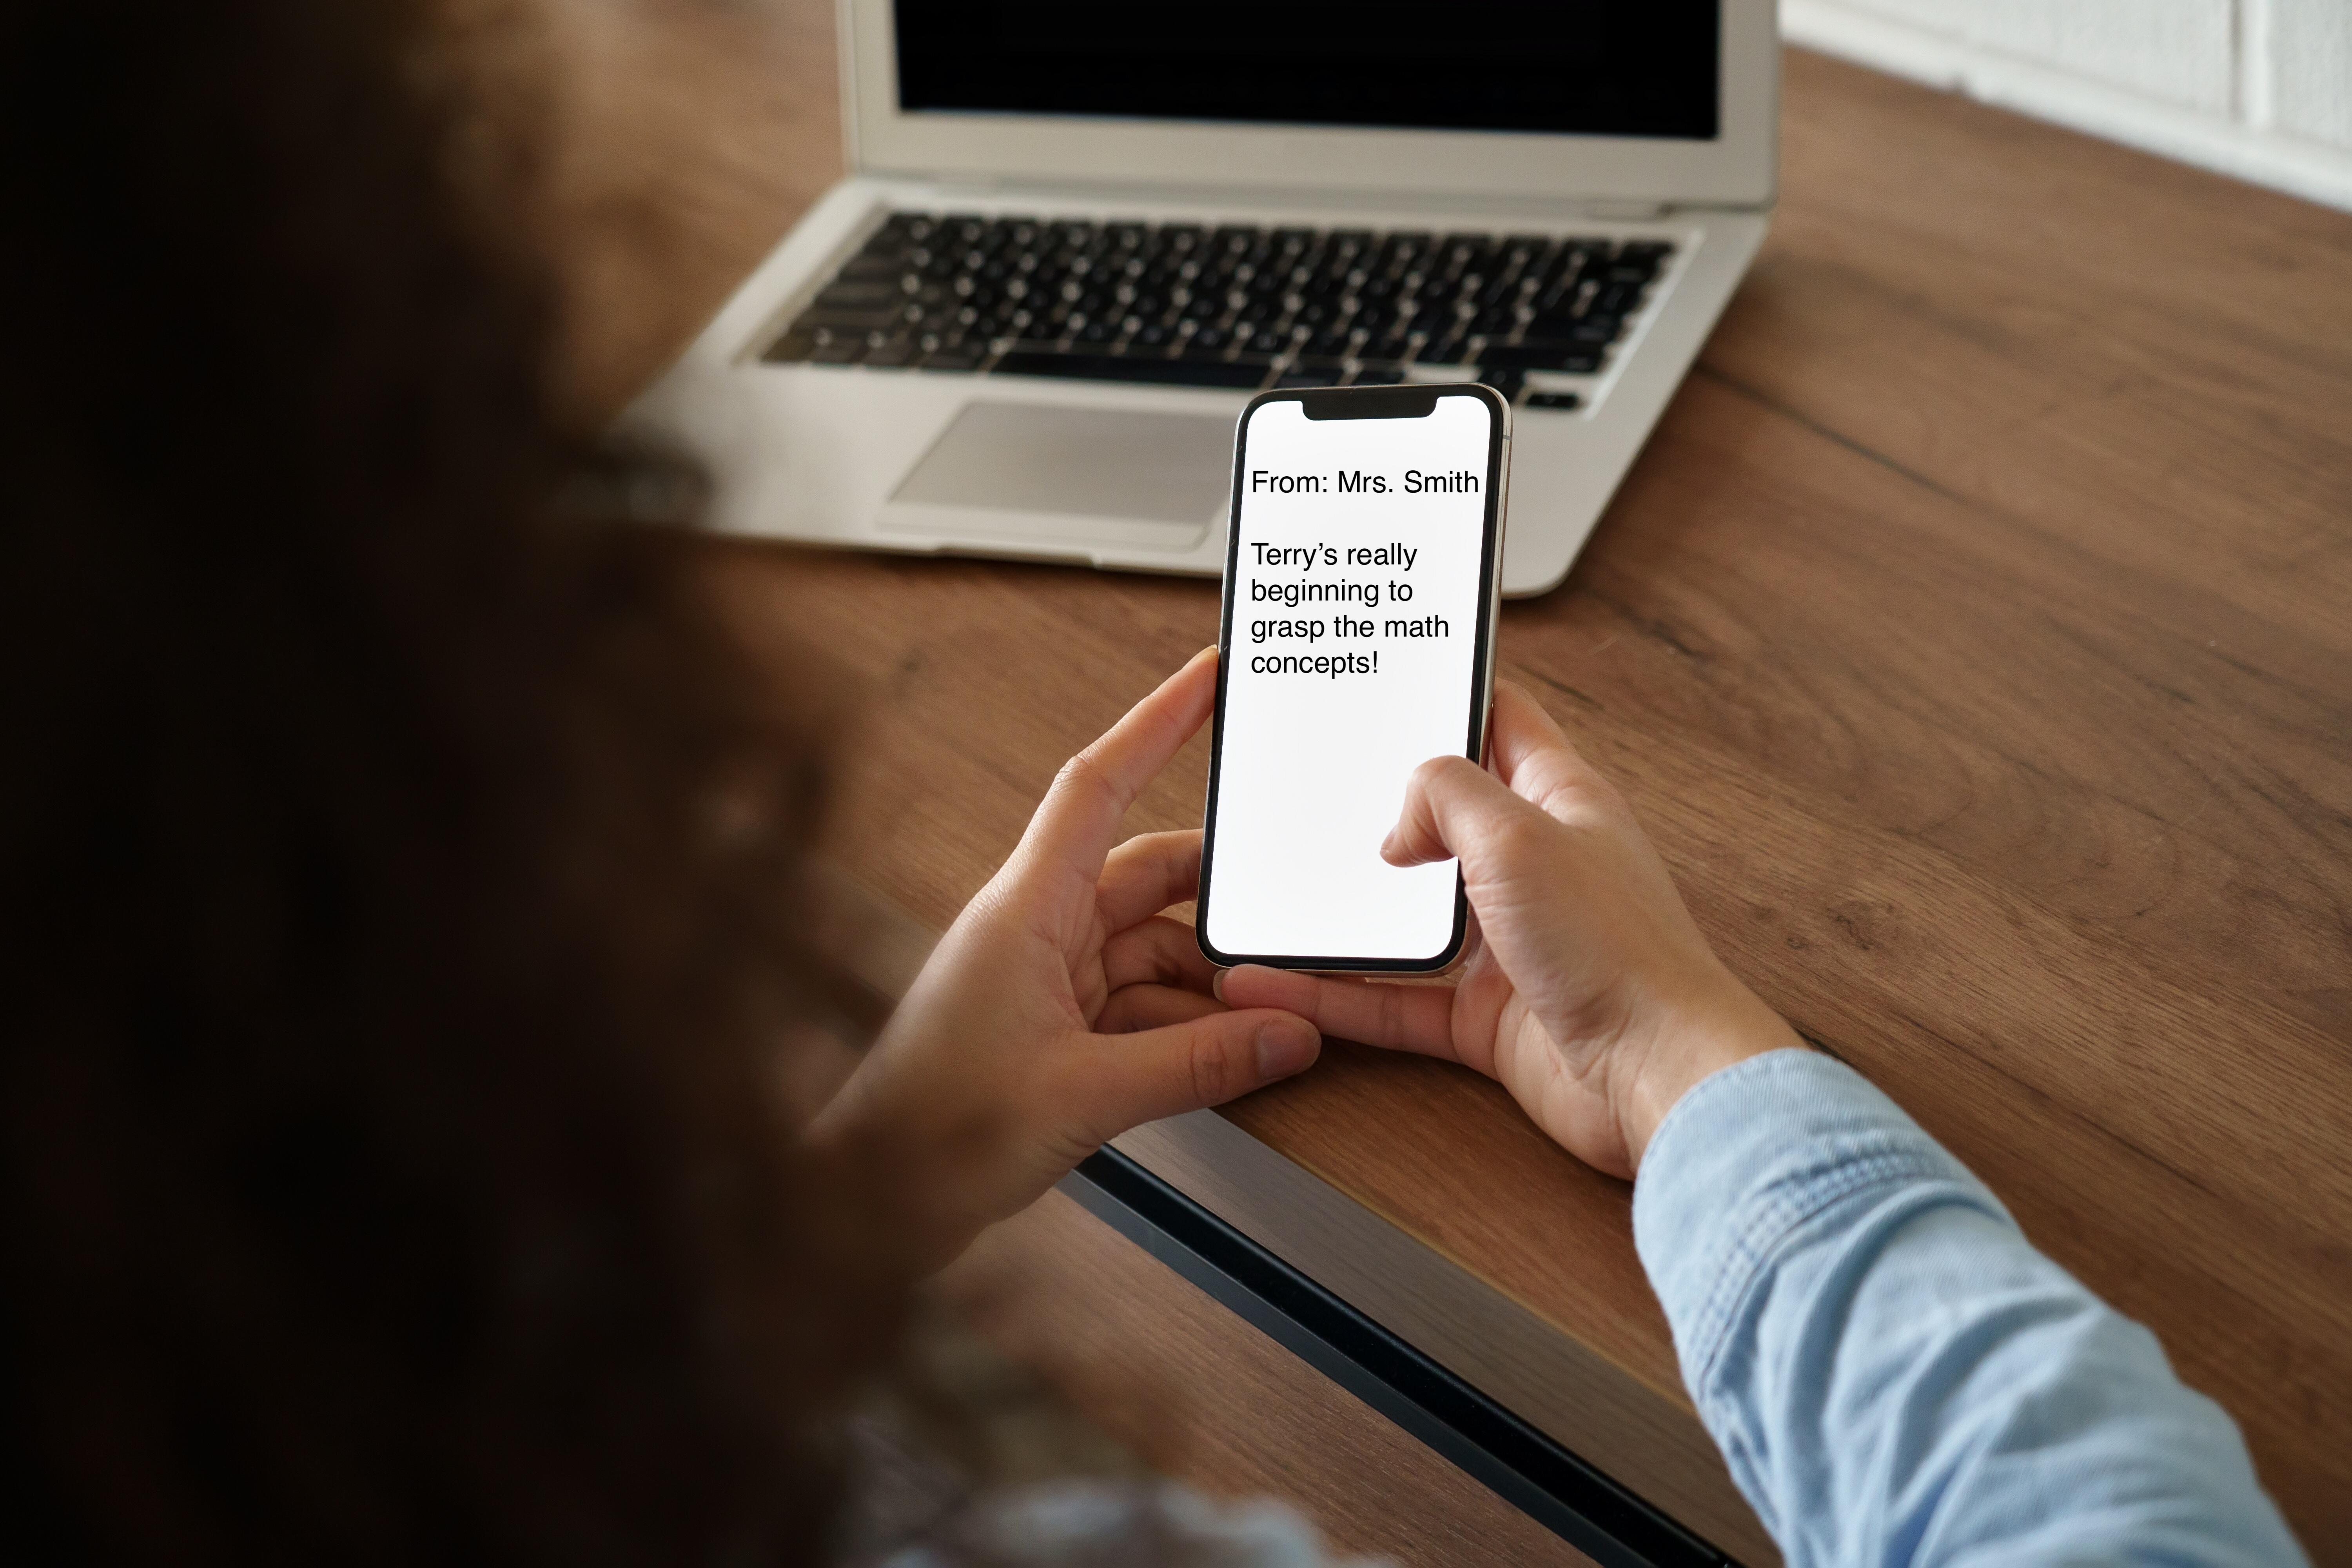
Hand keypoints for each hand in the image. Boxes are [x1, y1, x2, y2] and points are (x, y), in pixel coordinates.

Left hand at [810, 649, 1320, 1271]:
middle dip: (1223, 896)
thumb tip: (1285, 1033)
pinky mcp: (1053, 1032)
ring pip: (1154, 950)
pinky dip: (1190, 1025)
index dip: (1156, 721)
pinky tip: (1231, 1051)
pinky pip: (1141, 1005)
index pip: (1099, 785)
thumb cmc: (929, 1134)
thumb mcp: (1085, 1095)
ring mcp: (1044, 981)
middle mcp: (1035, 931)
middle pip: (1149, 877)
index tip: (1207, 676)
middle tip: (1291, 907)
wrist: (868, 1205)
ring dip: (1212, 981)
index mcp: (1025, 910)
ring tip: (1274, 1011)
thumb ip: (1197, 1064)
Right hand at [1217, 681, 1797, 1179]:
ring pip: (1405, 917)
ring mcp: (1507, 945)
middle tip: (1307, 784)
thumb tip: (1398, 825)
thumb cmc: (1620, 953)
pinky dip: (1335, 994)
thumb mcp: (1519, 834)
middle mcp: (1532, 868)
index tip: (1388, 679)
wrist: (1657, 1076)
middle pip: (1441, 820)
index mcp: (1559, 801)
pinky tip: (1280, 985)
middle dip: (1375, 807)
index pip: (1500, 720)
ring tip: (1273, 893)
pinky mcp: (1483, 1015)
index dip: (1448, 692)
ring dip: (1344, 909)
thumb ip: (1446, 796)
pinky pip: (1391, 999)